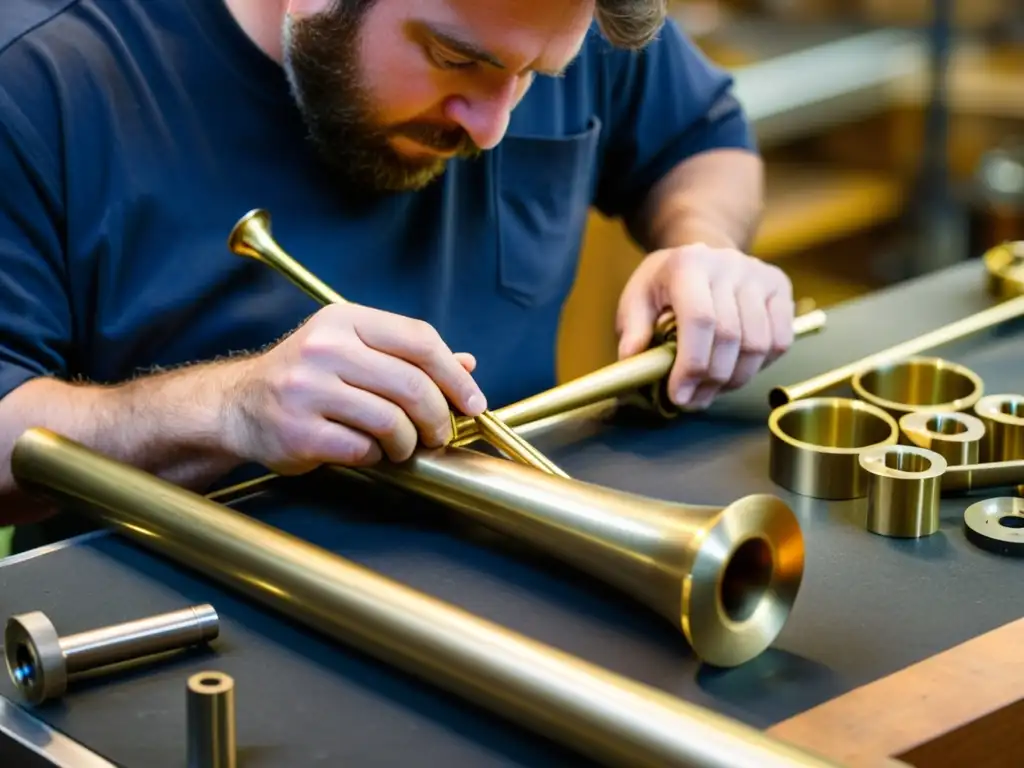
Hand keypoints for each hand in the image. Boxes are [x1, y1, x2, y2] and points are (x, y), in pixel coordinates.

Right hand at [224, 303, 486, 473]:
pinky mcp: (299, 430)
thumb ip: (407, 355)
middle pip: (412, 383)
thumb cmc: (306, 377)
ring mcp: (308, 390)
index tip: (473, 402)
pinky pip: (363, 448)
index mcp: (344, 321)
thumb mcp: (352, 349)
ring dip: (408, 442)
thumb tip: (466, 364)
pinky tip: (368, 450)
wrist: (239, 404)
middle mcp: (324, 349)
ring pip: (392, 421)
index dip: (455, 376)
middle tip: (440, 433)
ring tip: (402, 446)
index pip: (420, 340)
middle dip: (439, 417)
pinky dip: (376, 456)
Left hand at [616, 243, 793, 410]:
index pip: (700, 320)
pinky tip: (736, 370)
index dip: (692, 365)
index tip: (679, 395)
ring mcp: (759, 275)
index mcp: (689, 264)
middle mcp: (729, 265)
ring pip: (759, 345)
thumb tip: (632, 361)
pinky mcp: (780, 287)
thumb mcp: (637, 298)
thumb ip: (633, 329)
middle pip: (731, 337)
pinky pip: (780, 341)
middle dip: (711, 380)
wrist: (703, 255)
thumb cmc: (665, 284)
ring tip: (712, 389)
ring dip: (735, 379)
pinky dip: (759, 366)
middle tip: (693, 401)